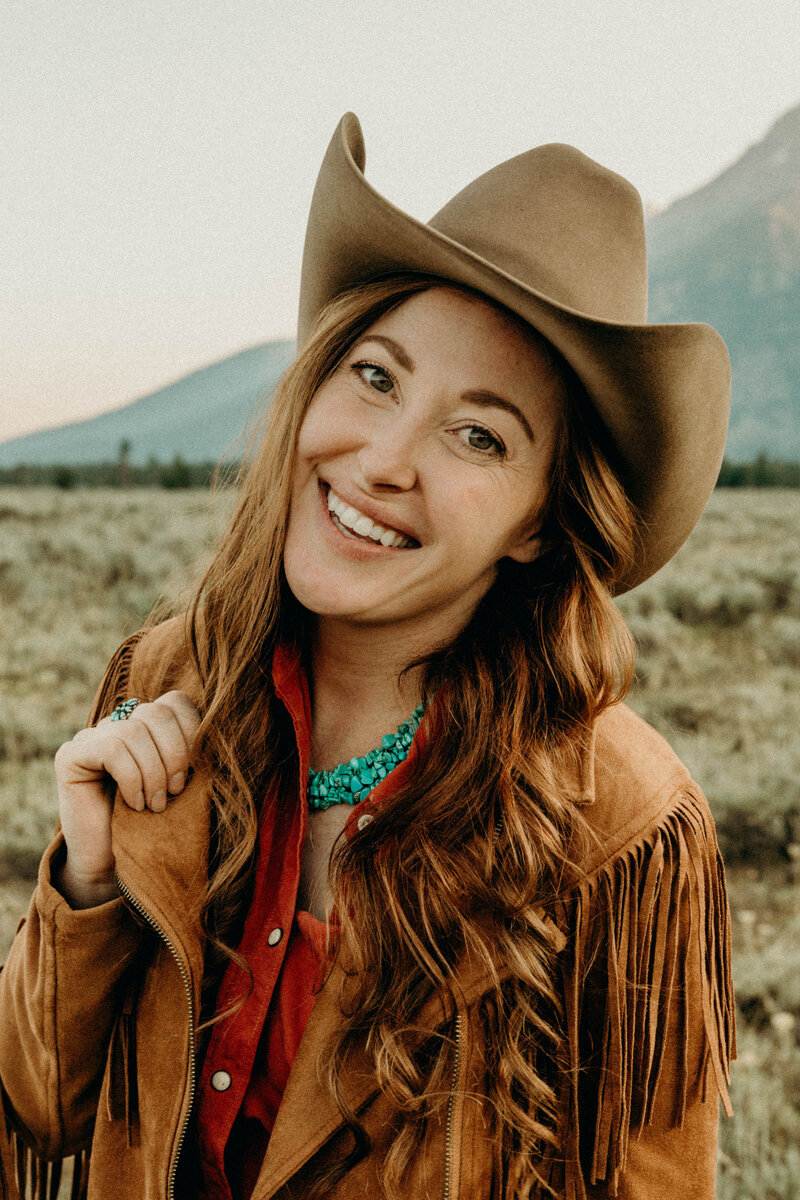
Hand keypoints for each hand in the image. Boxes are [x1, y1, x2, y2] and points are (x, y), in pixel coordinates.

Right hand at [53, 691, 200, 907]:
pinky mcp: (70, 754)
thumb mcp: (180, 783)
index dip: (192, 731)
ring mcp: (91, 736)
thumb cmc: (153, 824)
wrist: (114, 864)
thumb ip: (192, 754)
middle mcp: (118, 723)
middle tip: (176, 791)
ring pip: (133, 731)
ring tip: (156, 805)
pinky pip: (111, 749)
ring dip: (152, 773)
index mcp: (147, 725)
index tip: (195, 770)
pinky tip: (135, 804)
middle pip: (156, 713)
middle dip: (174, 754)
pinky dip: (131, 778)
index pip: (175, 702)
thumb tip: (215, 732)